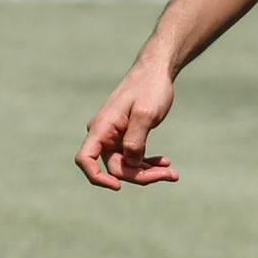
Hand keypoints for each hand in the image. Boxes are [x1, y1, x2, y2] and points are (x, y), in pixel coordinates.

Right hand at [74, 64, 179, 190]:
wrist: (155, 71)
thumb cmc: (150, 88)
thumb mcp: (145, 115)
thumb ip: (135, 141)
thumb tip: (130, 165)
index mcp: (101, 127)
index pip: (85, 159)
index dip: (96, 177)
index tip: (118, 186)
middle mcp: (103, 134)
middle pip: (115, 168)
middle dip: (141, 175)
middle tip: (170, 174)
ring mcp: (113, 137)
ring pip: (126, 165)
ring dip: (147, 172)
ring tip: (172, 173)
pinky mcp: (125, 137)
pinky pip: (132, 157)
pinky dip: (147, 163)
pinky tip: (165, 163)